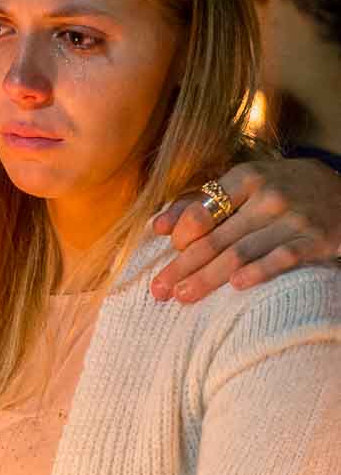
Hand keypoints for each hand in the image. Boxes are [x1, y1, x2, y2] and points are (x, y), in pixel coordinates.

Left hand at [151, 159, 340, 302]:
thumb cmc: (283, 189)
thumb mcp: (246, 184)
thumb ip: (202, 202)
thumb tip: (157, 227)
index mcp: (246, 178)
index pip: (203, 210)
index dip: (181, 235)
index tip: (170, 253)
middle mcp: (268, 196)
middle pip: (216, 238)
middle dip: (182, 266)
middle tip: (158, 290)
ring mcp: (293, 219)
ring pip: (242, 252)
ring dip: (208, 277)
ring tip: (183, 296)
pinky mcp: (316, 240)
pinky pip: (283, 258)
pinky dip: (259, 271)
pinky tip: (237, 286)